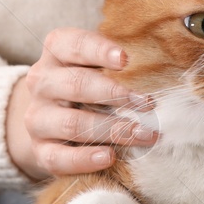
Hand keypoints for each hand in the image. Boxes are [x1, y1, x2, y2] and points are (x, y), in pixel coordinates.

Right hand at [5, 28, 157, 182]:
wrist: (52, 120)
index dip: (99, 50)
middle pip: (75, 84)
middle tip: (148, 103)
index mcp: (56, 53)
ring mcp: (37, 118)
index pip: (73, 45)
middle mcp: (42, 82)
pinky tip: (109, 156)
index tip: (126, 59)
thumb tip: (165, 62)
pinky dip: (84, 158)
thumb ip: (119, 63)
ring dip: (110, 129)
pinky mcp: (40, 149)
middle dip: (114, 93)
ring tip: (142, 134)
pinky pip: (58, 157)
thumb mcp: (96, 65)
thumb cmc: (87, 86)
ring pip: (71, 123)